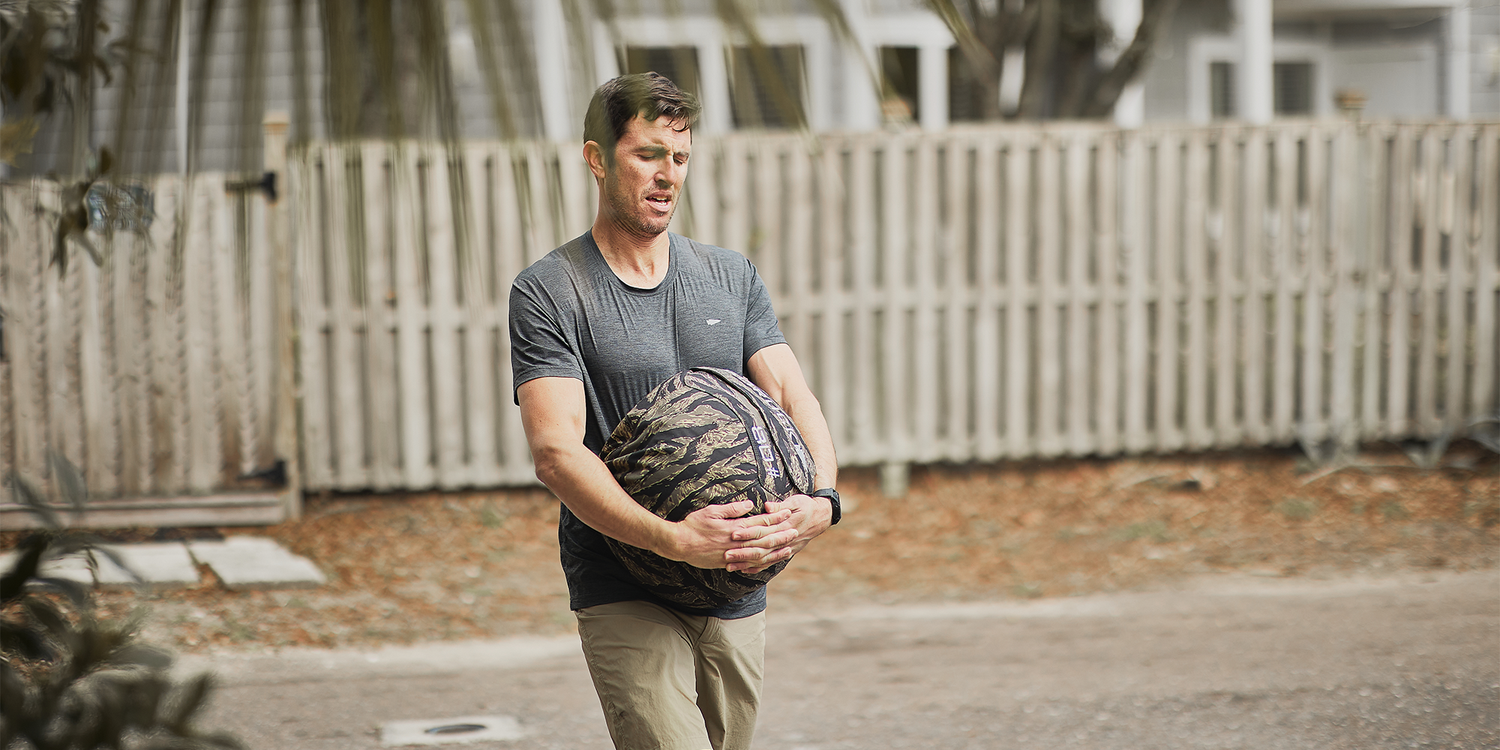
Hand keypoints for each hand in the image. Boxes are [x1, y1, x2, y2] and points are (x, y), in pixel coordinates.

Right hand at [666, 499, 796, 569]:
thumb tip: (749, 505)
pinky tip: (768, 562)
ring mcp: (733, 554)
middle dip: (781, 535)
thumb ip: (732, 509)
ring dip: (775, 551)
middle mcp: (737, 543)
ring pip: (759, 554)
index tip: (787, 513)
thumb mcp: (712, 511)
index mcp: (735, 528)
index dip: (775, 517)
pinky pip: (748, 564)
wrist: (679, 544)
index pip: (760, 522)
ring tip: (788, 548)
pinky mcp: (728, 563)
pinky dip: (760, 564)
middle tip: (795, 531)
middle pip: (764, 539)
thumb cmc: (693, 525)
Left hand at [730, 493, 832, 573]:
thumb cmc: (806, 506)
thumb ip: (780, 505)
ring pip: (763, 559)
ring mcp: (786, 549)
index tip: (733, 533)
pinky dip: (756, 568)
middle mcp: (785, 540)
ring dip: (746, 563)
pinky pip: (769, 563)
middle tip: (726, 554)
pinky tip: (743, 570)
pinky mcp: (786, 553)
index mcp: (785, 526)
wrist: (821, 518)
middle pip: (761, 548)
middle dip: (742, 552)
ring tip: (730, 565)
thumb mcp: (796, 501)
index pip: (763, 531)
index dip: (748, 533)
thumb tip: (767, 506)